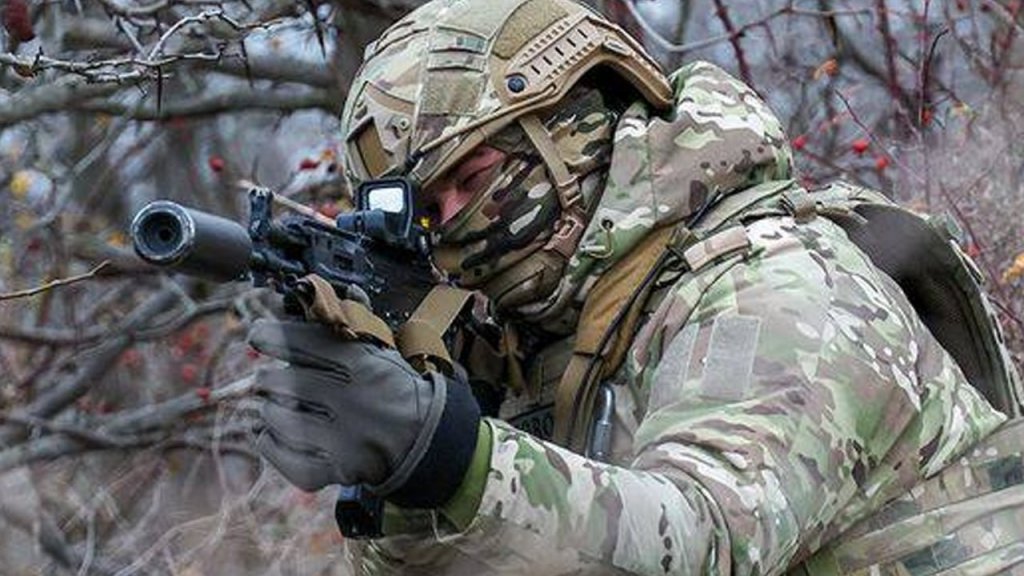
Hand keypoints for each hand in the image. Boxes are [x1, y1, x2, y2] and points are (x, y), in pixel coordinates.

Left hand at [248, 320, 480, 506]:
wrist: (426, 440)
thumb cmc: (396, 389)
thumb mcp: (381, 350)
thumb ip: (354, 323)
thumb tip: (340, 290)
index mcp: (360, 364)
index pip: (297, 342)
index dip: (269, 335)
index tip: (258, 335)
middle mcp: (350, 399)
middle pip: (277, 381)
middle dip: (268, 378)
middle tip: (272, 379)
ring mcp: (342, 437)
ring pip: (273, 417)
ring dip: (270, 411)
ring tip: (283, 407)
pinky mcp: (335, 469)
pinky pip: (280, 453)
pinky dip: (271, 442)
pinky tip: (278, 433)